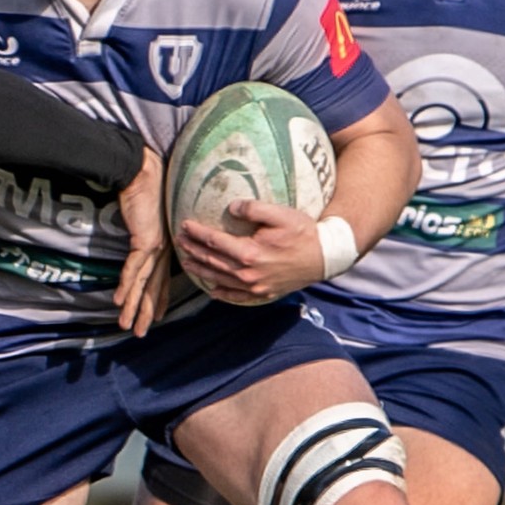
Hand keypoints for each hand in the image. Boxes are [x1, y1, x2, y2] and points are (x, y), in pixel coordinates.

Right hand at [113, 148, 171, 336]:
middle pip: (154, 288)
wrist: (142, 173)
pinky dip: (126, 285)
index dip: (159, 300)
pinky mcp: (145, 240)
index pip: (163, 279)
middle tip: (140, 333)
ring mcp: (156, 246)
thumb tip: (139, 237)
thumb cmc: (145, 189)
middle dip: (146, 312)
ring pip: (143, 283)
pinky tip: (119, 301)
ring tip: (127, 326)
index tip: (157, 317)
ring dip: (134, 307)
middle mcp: (163, 249)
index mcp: (165, 245)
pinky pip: (133, 268)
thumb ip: (145, 231)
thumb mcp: (146, 216)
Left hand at [176, 199, 323, 304]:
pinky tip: (212, 291)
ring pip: (220, 280)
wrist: (325, 257)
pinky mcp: (264, 293)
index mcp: (249, 253)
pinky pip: (237, 297)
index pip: (214, 242)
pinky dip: (223, 294)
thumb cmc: (303, 232)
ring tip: (187, 263)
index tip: (184, 225)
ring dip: (201, 271)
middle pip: (213, 262)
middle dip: (193, 251)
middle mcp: (248, 273)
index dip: (197, 233)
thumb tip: (230, 207)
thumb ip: (254, 209)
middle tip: (179, 242)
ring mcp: (255, 286)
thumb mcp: (281, 214)